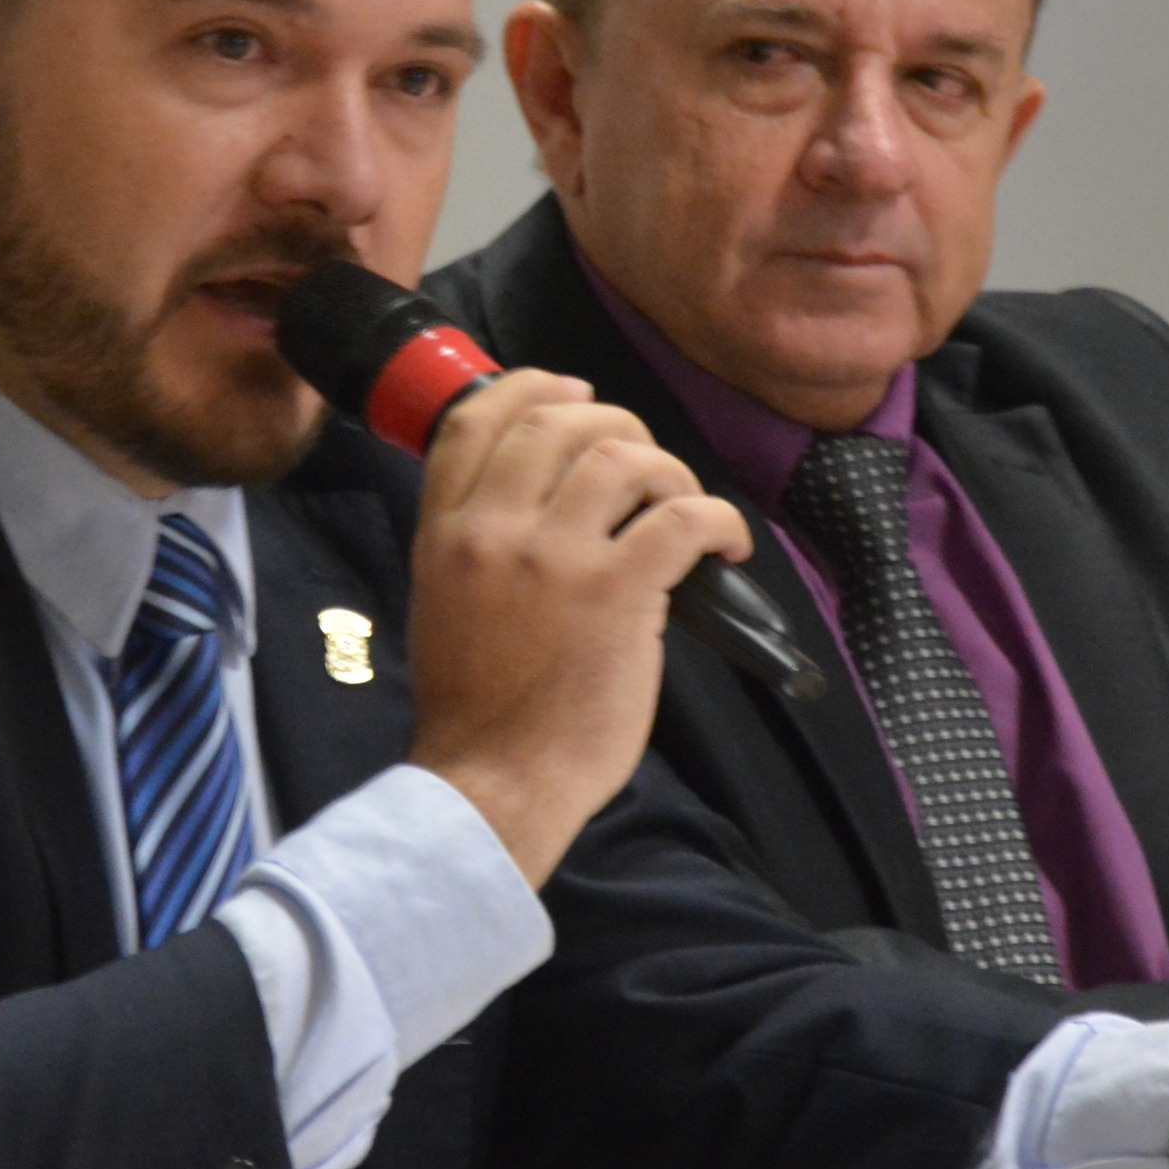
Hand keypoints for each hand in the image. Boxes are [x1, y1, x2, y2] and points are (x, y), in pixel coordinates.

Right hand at [404, 368, 751, 883]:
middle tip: (645, 462)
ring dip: (667, 469)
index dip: (531, 386)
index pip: (473, 418)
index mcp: (444, 532)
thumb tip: (544, 502)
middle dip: (614, 423)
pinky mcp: (616, 593)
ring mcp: (554, 558)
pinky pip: (682, 518)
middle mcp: (492, 530)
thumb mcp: (442, 603)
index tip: (575, 393)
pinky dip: (717, 519)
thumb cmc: (475, 708)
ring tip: (682, 504)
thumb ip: (476, 544)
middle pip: (556, 420)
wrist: (494, 782)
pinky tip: (727, 543)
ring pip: (622, 456)